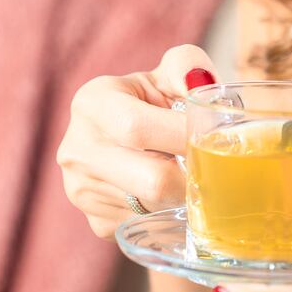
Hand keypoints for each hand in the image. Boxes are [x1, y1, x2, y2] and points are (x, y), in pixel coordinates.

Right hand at [56, 44, 217, 239]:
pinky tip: (168, 191)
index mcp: (92, 103)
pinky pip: (149, 226)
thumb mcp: (166, 74)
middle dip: (193, 175)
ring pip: (157, 207)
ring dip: (183, 195)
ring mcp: (82, 190)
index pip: (137, 128)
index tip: (213, 137)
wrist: (123, 137)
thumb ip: (188, 66)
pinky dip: (168, 212)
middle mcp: (77, 149)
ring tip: (187, 172)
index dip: (183, 136)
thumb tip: (202, 84)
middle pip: (152, 180)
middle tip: (213, 165)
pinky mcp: (97, 221)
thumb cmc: (152, 103)